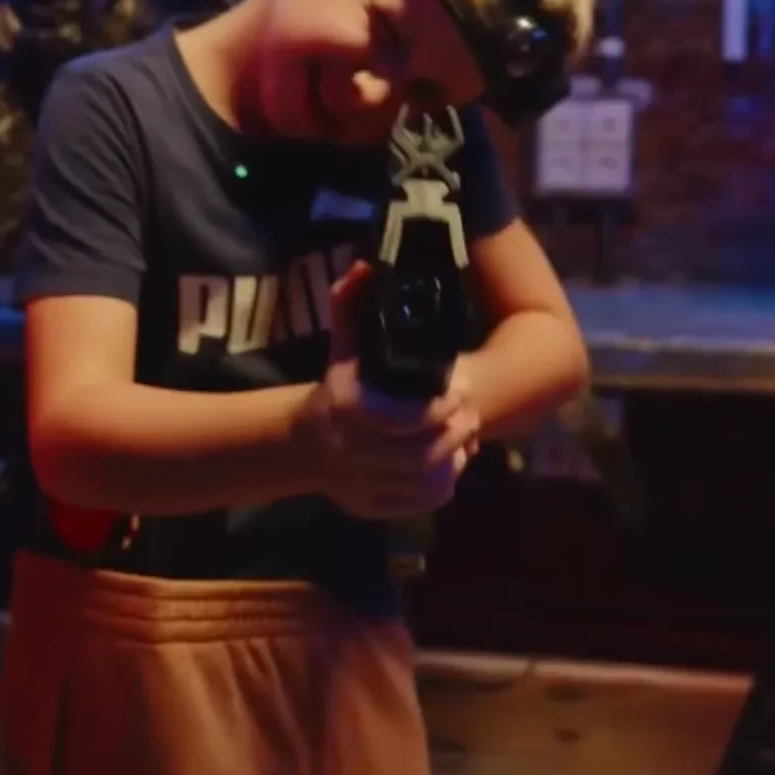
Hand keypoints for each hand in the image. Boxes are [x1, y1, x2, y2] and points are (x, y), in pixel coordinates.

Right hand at [298, 262, 480, 521]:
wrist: (305, 446)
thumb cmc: (337, 389)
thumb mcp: (343, 347)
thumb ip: (354, 307)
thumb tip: (367, 266)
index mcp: (346, 409)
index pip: (407, 417)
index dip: (440, 409)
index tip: (457, 393)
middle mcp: (351, 452)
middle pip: (423, 453)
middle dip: (454, 433)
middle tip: (469, 416)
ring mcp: (363, 484)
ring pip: (428, 480)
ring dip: (452, 459)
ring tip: (461, 439)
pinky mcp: (375, 508)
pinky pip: (424, 500)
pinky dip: (443, 483)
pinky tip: (446, 462)